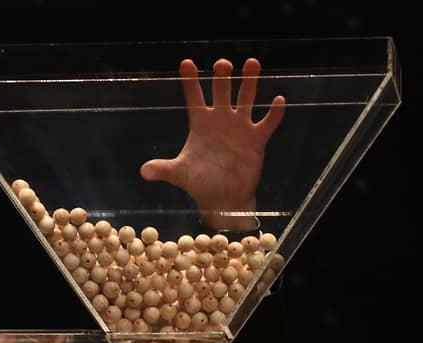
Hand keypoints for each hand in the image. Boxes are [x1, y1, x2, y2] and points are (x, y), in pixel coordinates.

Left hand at [140, 58, 284, 229]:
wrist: (222, 200)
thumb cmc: (200, 184)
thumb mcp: (179, 174)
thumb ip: (162, 169)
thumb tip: (143, 171)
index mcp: (200, 124)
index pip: (194, 97)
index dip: (190, 80)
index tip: (186, 62)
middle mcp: (220, 120)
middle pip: (221, 91)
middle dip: (222, 77)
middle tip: (222, 63)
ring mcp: (240, 128)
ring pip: (246, 99)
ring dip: (249, 82)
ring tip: (252, 63)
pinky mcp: (256, 140)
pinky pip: (267, 123)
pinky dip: (274, 113)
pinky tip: (279, 100)